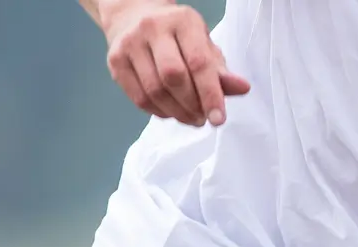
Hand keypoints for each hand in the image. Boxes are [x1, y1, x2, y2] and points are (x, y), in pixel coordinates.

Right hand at [98, 0, 250, 126]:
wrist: (134, 17)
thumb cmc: (179, 38)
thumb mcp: (205, 46)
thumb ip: (221, 70)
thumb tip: (243, 88)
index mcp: (182, 21)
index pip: (198, 63)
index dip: (210, 94)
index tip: (218, 119)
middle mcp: (152, 28)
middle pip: (173, 77)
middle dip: (192, 105)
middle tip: (203, 118)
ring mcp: (129, 43)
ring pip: (154, 90)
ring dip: (177, 113)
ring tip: (191, 118)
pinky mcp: (114, 60)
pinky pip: (138, 97)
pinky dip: (158, 112)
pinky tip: (170, 112)